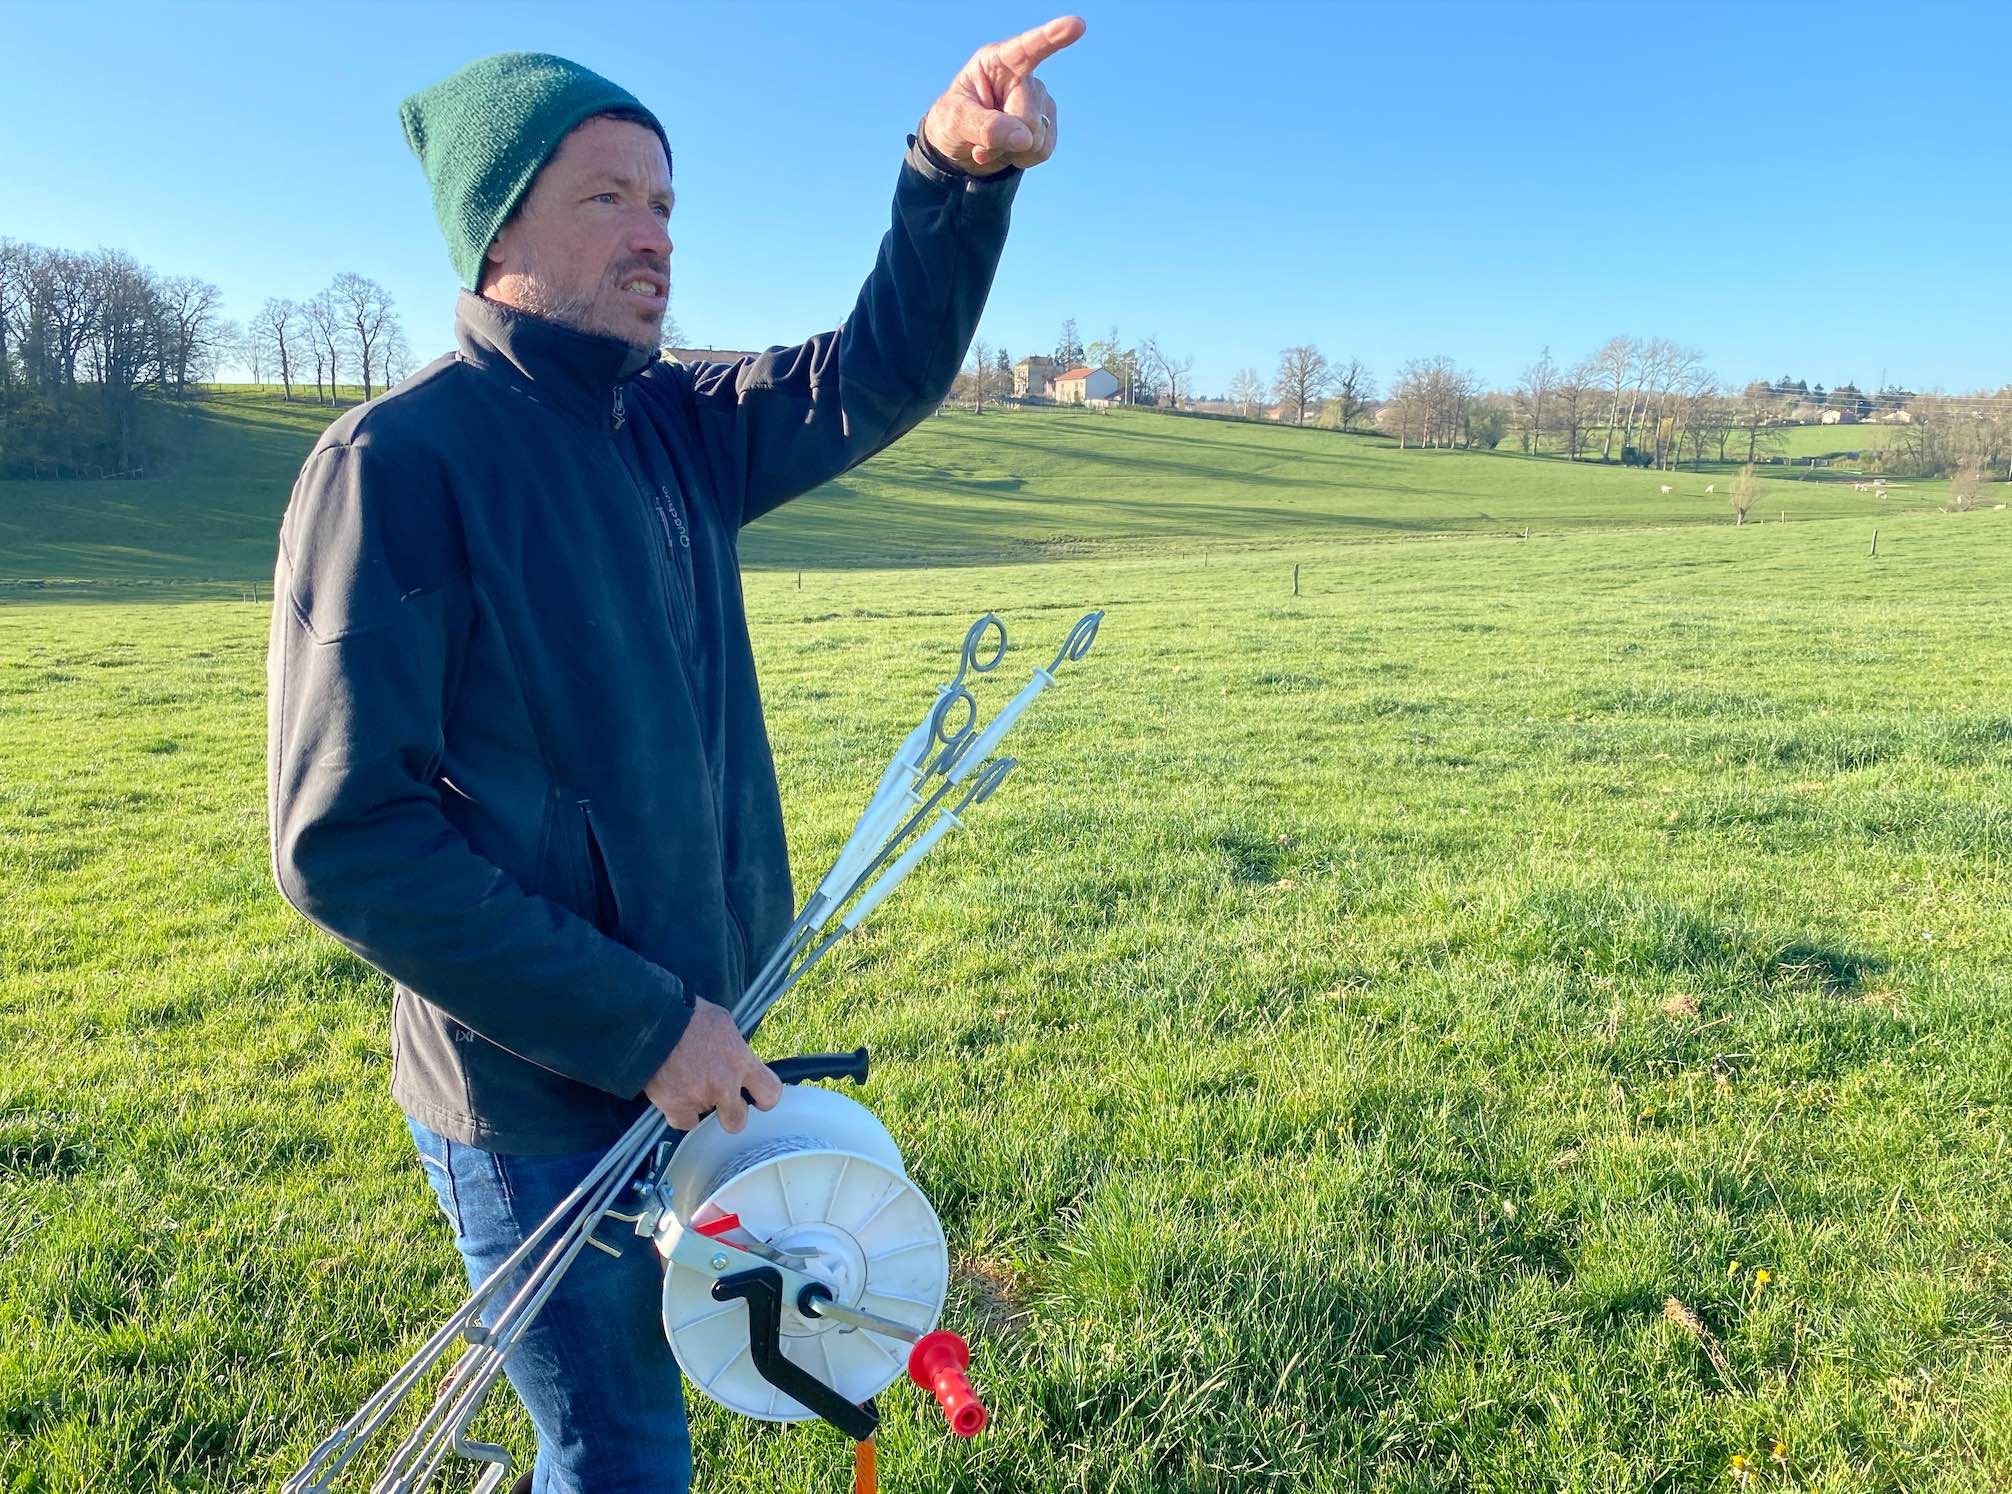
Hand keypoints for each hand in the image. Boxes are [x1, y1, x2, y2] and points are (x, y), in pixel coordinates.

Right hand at [642, 999, 782, 1132]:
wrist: (655, 1021)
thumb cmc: (689, 1014)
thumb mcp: (723, 1023)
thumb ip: (735, 1047)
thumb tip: (737, 1058)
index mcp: (741, 1061)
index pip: (770, 1093)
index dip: (764, 1099)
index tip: (756, 1099)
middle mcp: (725, 1085)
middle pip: (737, 1121)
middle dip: (730, 1113)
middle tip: (720, 1101)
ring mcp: (700, 1098)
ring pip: (706, 1120)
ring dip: (700, 1107)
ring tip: (689, 1086)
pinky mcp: (675, 1107)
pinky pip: (683, 1123)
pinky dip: (679, 1113)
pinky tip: (675, 1096)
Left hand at [920, 14, 1084, 175]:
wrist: (960, 148)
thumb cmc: (952, 122)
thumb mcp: (954, 121)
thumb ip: (985, 126)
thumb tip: (1025, 138)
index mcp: (998, 62)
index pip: (1027, 48)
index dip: (1052, 37)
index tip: (1077, 25)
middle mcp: (1024, 77)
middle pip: (1028, 118)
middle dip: (1005, 138)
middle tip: (980, 140)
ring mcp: (1039, 102)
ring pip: (1037, 138)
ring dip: (1011, 151)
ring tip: (992, 142)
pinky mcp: (1048, 126)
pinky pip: (1043, 151)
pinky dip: (1022, 158)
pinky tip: (1008, 149)